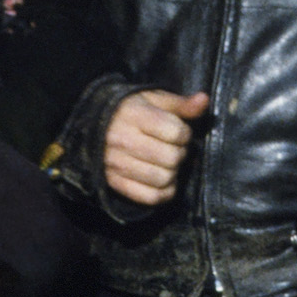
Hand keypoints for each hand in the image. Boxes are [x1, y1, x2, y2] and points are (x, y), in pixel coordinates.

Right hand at [104, 89, 207, 206]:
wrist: (92, 123)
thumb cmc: (129, 110)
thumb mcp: (153, 100)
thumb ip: (180, 104)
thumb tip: (204, 101)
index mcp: (134, 115)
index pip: (176, 132)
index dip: (185, 133)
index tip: (178, 131)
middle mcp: (123, 140)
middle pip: (172, 158)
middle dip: (180, 153)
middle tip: (173, 148)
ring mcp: (117, 164)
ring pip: (163, 179)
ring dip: (173, 173)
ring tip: (167, 163)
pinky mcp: (114, 182)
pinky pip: (150, 197)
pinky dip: (164, 193)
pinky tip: (164, 182)